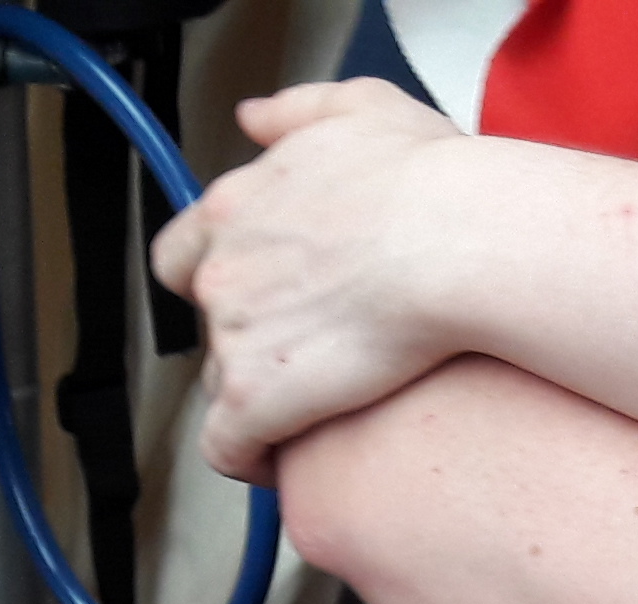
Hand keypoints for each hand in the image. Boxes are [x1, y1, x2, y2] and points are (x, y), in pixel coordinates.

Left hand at [150, 79, 491, 483]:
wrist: (454, 241)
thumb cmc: (427, 180)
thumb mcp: (360, 108)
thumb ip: (296, 111)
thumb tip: (251, 118)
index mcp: (236, 206)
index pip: (183, 254)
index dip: (214, 281)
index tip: (250, 297)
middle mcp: (220, 271)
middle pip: (211, 324)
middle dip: (250, 340)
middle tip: (308, 349)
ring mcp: (232, 338)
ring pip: (224, 384)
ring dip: (261, 394)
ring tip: (318, 405)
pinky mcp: (256, 400)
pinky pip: (229, 447)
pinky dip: (250, 459)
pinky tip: (282, 461)